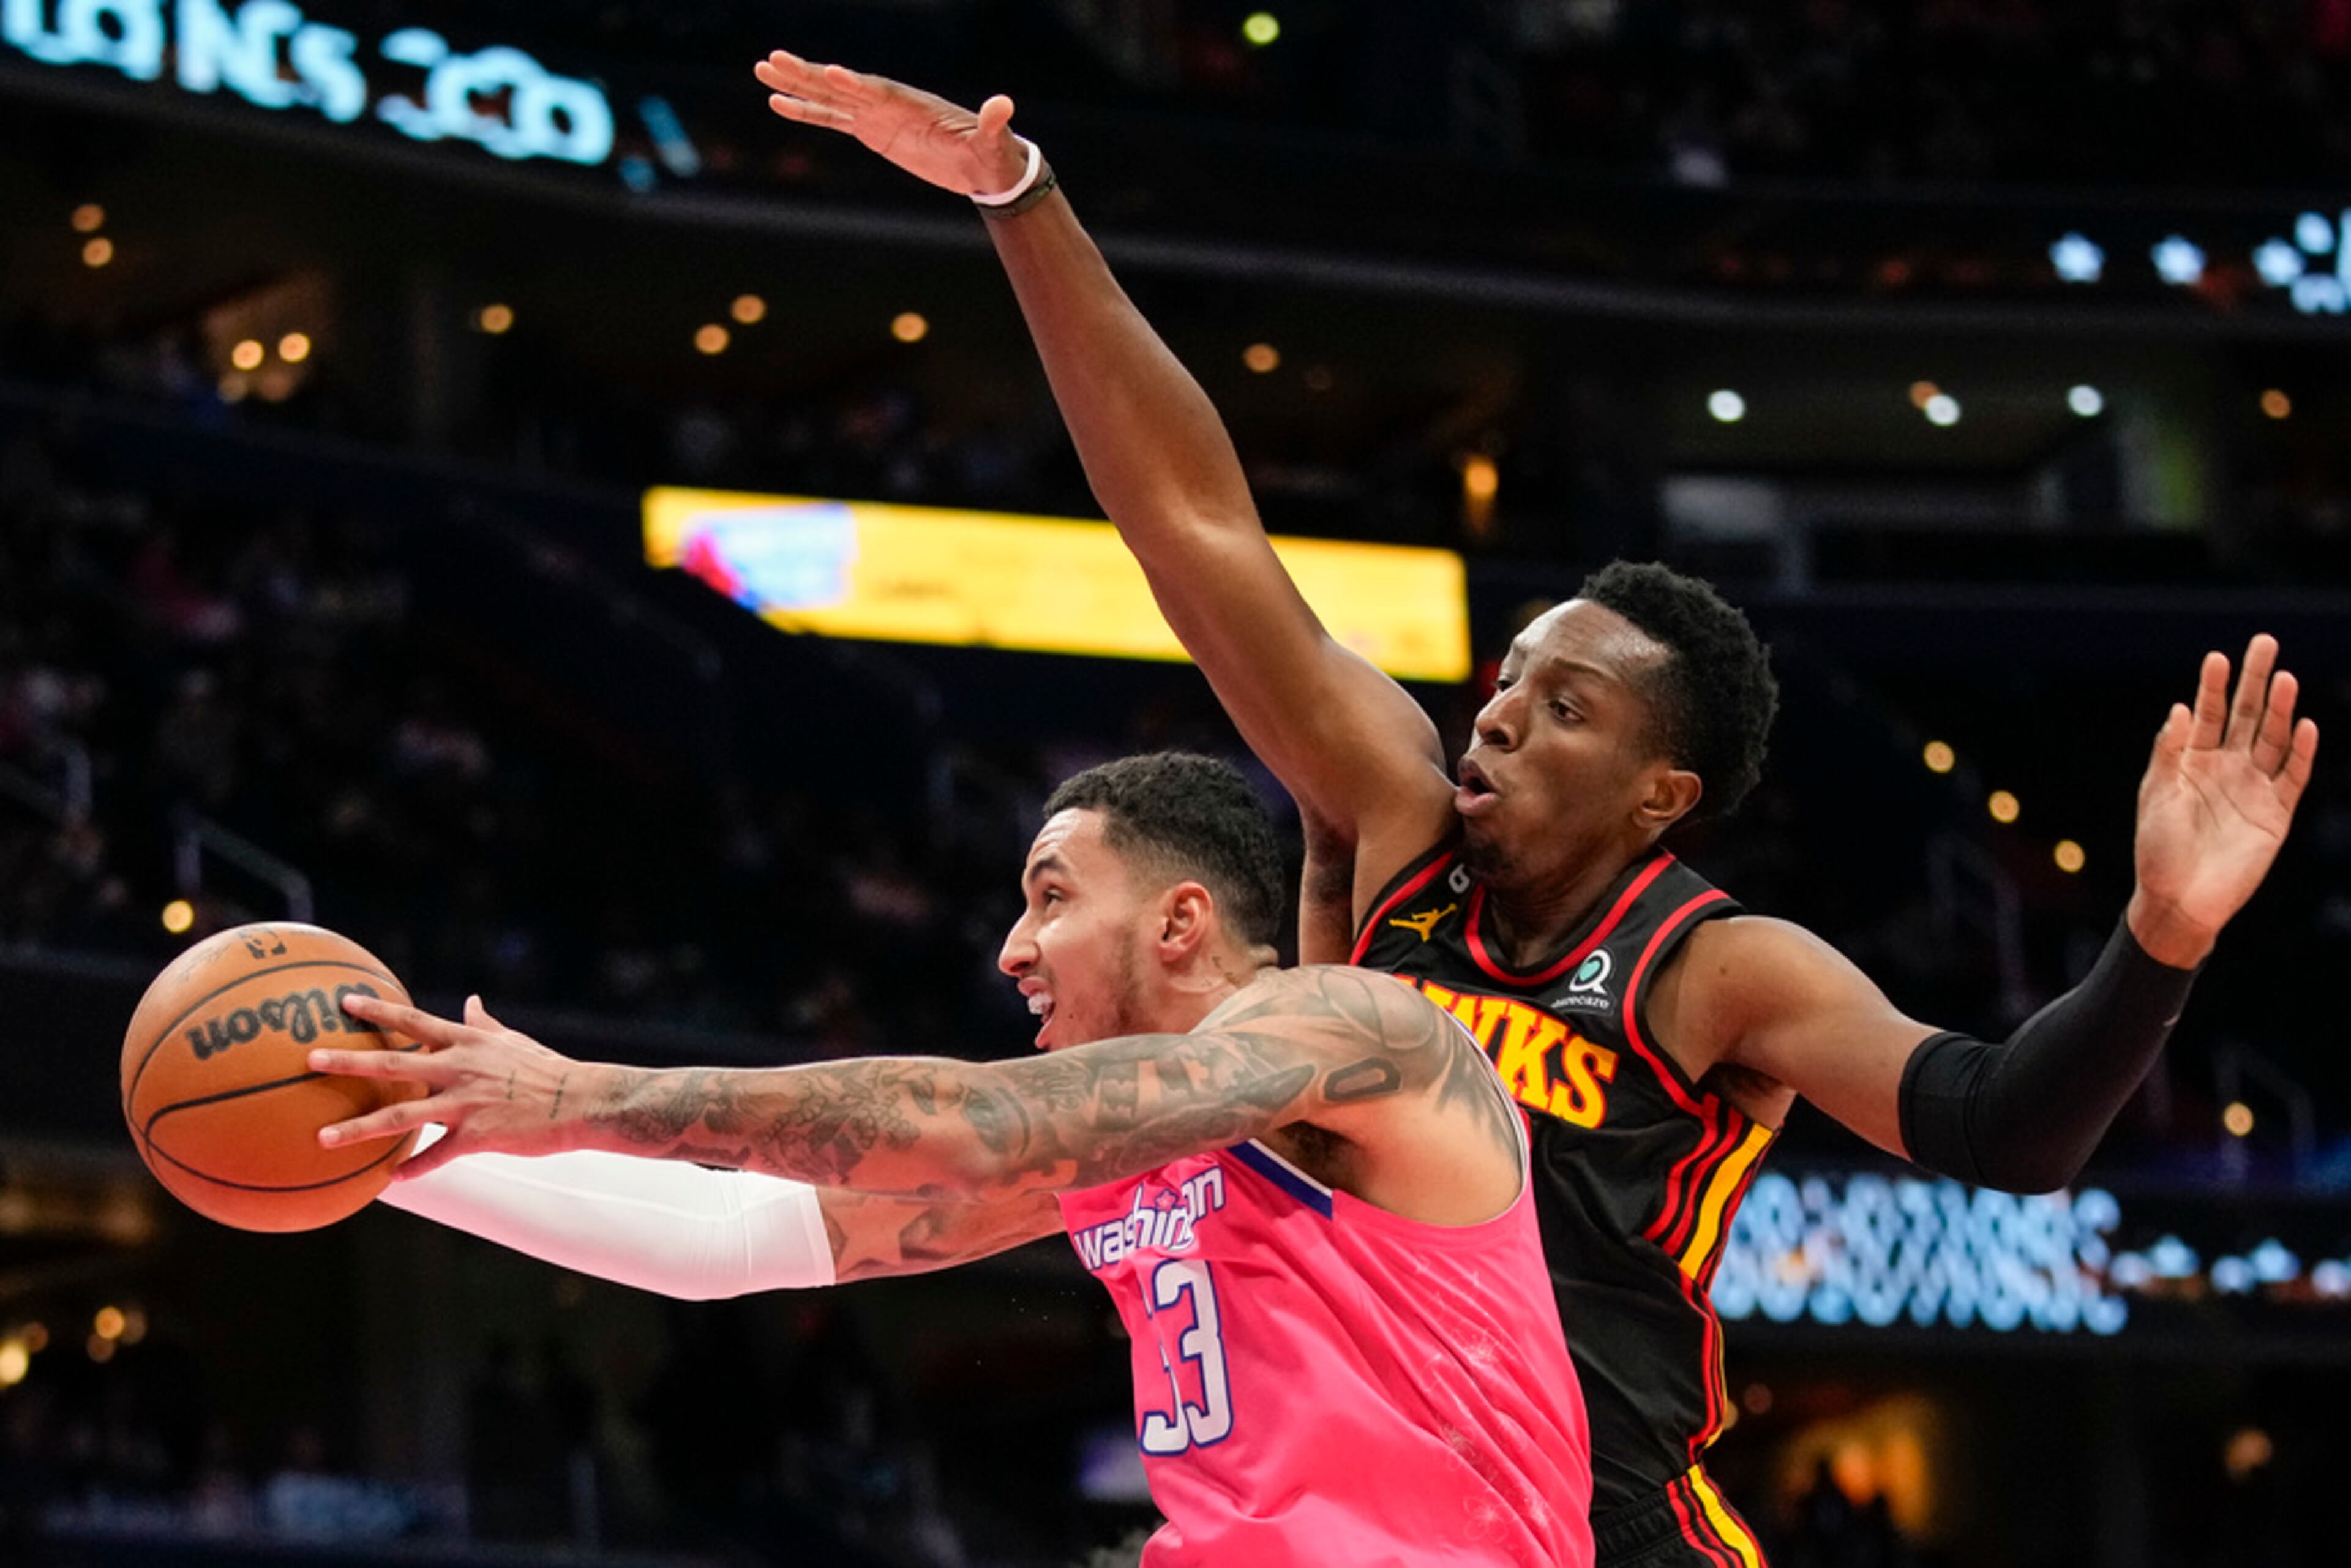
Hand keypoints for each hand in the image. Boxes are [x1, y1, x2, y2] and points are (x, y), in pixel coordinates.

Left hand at [312, 995, 602, 1179]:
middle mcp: (459, 1069)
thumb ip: (484, 1024)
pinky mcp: (477, 1136)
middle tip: (310, 1059)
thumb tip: (470, 1001)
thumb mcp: (512, 1041)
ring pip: (402, 1115)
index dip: (379, 1011)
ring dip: (359, 1128)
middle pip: (394, 1064)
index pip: (414, 1022)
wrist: (581, 1100)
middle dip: (349, 1062)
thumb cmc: (547, 1068)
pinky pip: (437, 1155)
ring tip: (322, 1137)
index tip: (345, 1002)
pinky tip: (390, 1181)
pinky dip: (414, 1168)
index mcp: (467, 1043)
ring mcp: (466, 1103)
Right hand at [754, 49, 1028, 196]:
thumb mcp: (993, 142)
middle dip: (809, 75)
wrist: (985, 166)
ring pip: (830, 97)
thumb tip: (1004, 106)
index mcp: (913, 103)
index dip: (854, 83)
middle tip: (772, 60)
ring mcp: (877, 115)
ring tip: (763, 72)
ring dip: (797, 86)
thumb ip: (993, 124)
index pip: (877, 90)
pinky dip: (807, 112)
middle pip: (842, 85)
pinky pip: (833, 119)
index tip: (829, 73)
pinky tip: (778, 104)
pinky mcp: (871, 130)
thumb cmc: (990, 153)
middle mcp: (889, 102)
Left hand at [2129, 634, 2319, 966]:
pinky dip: (2299, 752)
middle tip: (2265, 643)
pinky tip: (2303, 725)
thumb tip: (2181, 707)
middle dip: (2255, 681)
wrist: (2178, 900)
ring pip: (2271, 740)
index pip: (2208, 714)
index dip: (2213, 686)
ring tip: (2284, 678)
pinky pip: (2291, 777)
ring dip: (2279, 709)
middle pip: (2245, 716)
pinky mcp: (2275, 814)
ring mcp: (2253, 789)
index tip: (2218, 656)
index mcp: (2192, 762)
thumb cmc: (2157, 850)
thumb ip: (2170, 752)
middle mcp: (2226, 769)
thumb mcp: (2156, 795)